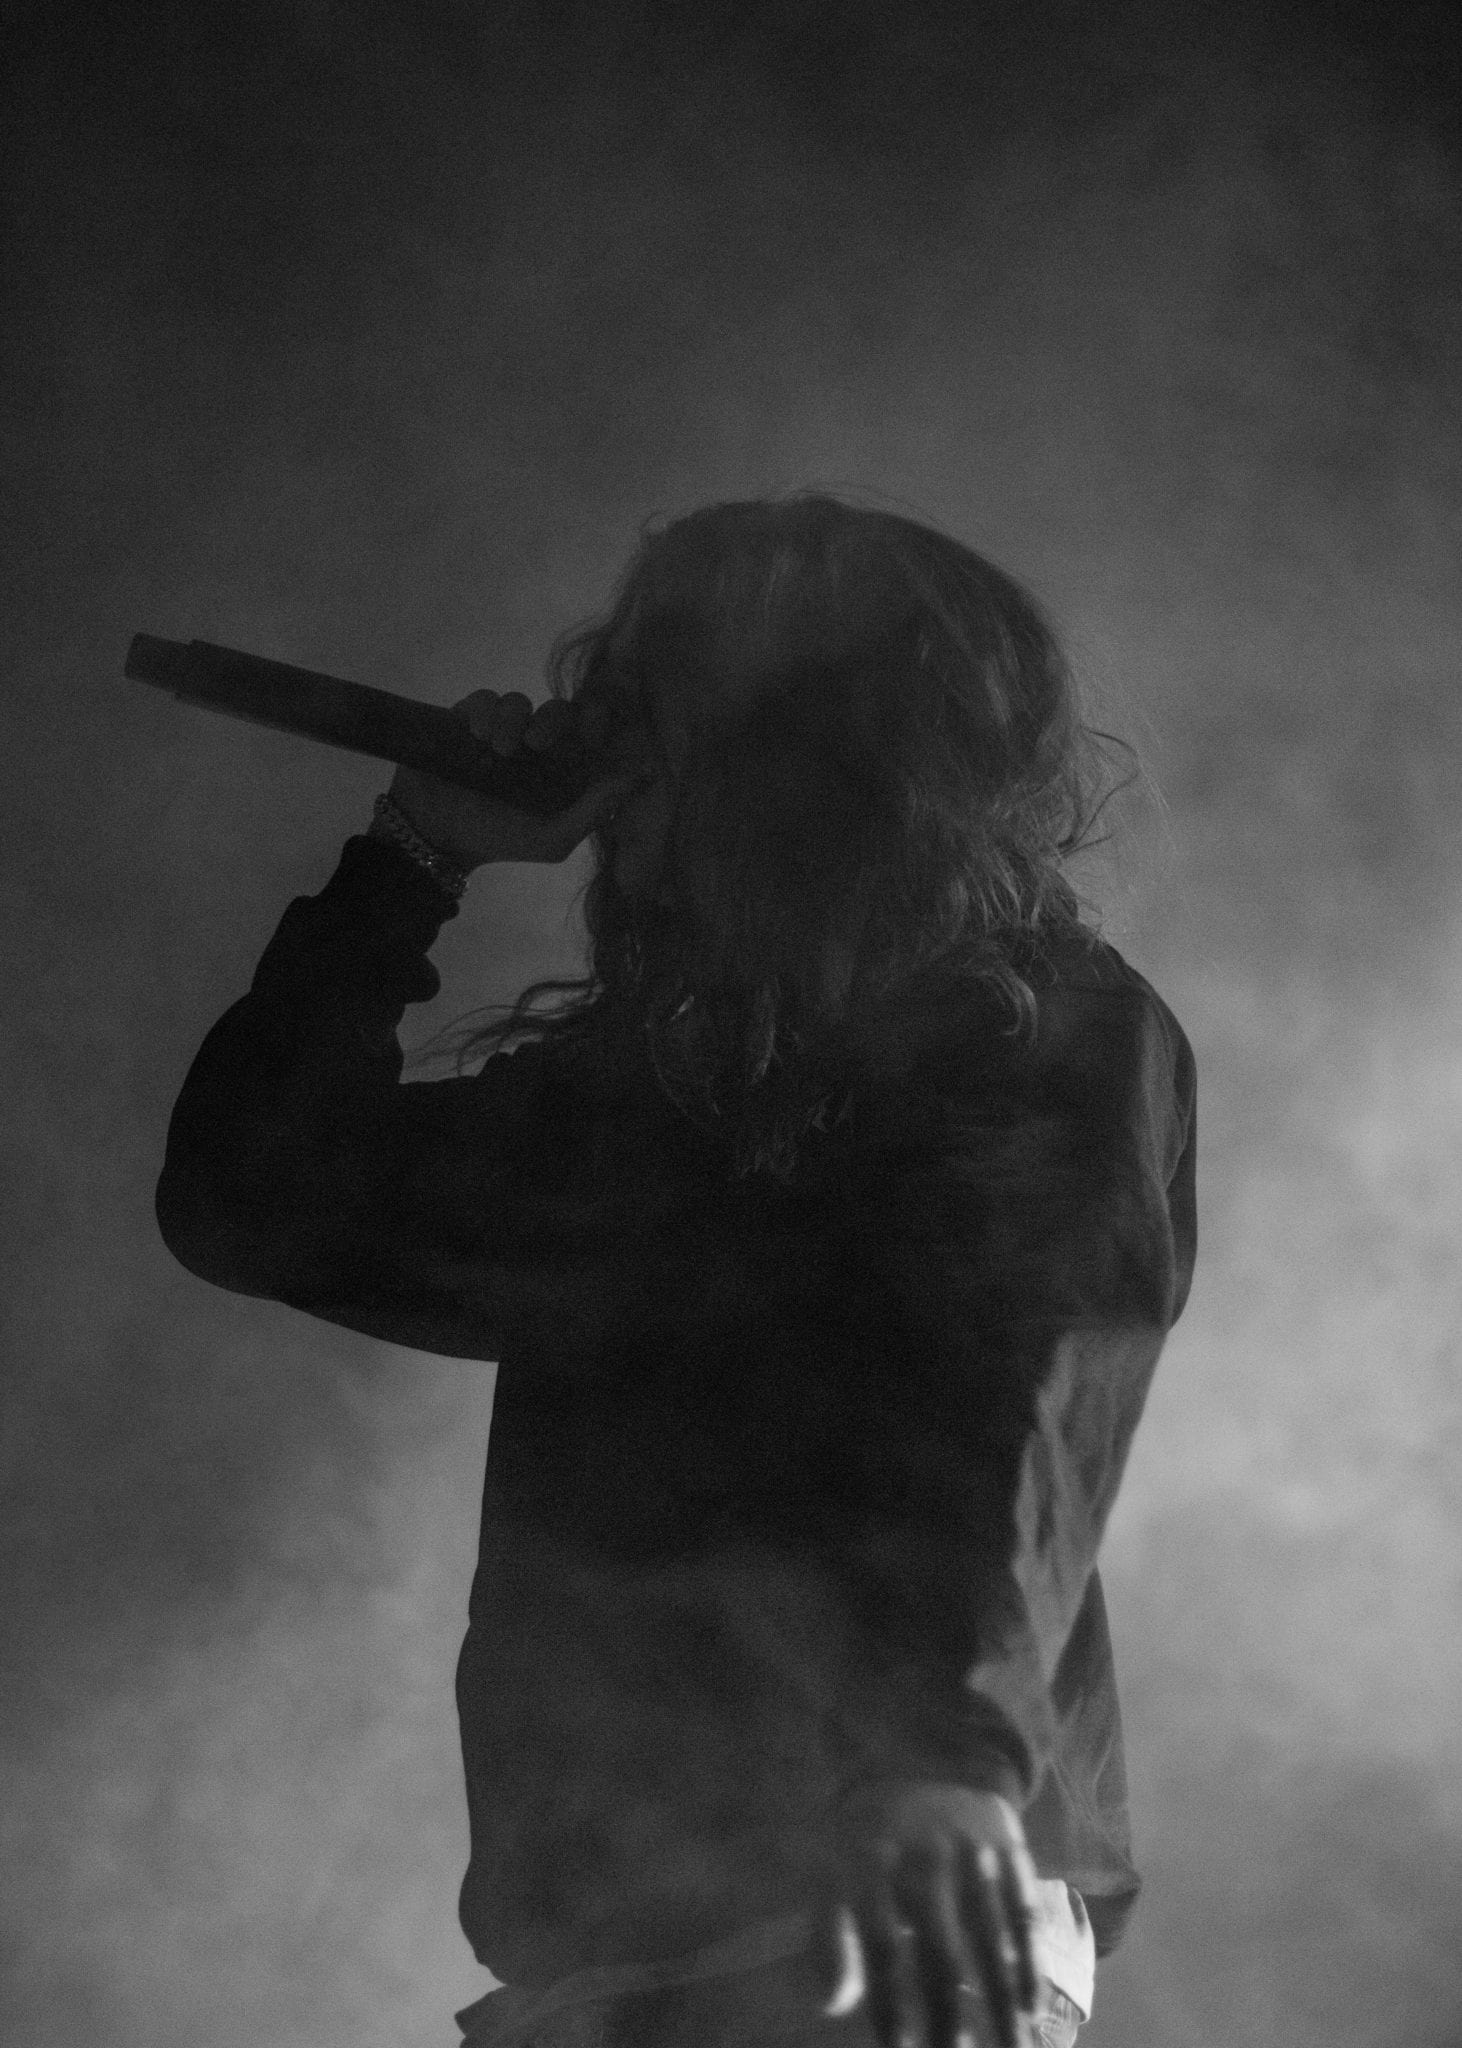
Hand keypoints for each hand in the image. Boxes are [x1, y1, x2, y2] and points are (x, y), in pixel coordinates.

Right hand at [385, 688, 654, 870]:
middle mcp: (537, 746)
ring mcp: (503, 730)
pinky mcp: (467, 720)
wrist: (434, 839)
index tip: (594, 729)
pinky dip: (484, 712)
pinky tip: (477, 735)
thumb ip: (595, 809)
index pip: (593, 733)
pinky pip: (484, 699)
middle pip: (559, 710)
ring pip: (519, 701)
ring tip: (498, 749)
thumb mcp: (552, 840)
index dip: (600, 722)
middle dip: (554, 719)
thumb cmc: (498, 841)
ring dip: (512, 719)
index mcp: (563, 770)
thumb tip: (643, 776)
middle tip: (538, 742)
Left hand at [810, 1782, 1040, 2047]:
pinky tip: (1030, 2008)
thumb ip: (831, 1938)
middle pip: (937, 1948)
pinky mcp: (1008, 1847)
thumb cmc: (873, 1842)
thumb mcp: (837, 1873)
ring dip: (999, 2002)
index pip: (879, 1941)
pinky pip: (1023, 1911)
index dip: (889, 2000)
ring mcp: (970, 1848)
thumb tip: (832, 2004)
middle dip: (947, 2016)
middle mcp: (922, 1854)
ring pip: (988, 1937)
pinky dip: (1029, 1961)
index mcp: (869, 1862)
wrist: (925, 1763)